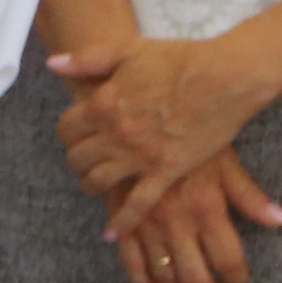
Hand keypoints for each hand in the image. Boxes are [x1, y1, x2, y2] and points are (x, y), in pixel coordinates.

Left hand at [51, 32, 272, 221]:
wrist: (227, 76)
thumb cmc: (181, 58)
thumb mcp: (128, 50)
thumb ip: (87, 59)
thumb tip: (54, 64)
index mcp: (103, 103)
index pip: (66, 129)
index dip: (67, 134)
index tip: (75, 136)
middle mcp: (116, 133)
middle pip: (77, 158)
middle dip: (77, 160)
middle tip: (85, 160)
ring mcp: (140, 155)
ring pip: (98, 181)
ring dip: (91, 185)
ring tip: (95, 184)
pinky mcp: (167, 170)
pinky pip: (137, 203)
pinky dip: (122, 220)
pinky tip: (112, 232)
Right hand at [107, 145, 281, 282]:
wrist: (137, 120)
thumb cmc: (187, 136)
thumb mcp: (225, 162)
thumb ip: (250, 196)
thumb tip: (280, 220)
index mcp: (207, 209)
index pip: (228, 258)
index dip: (236, 278)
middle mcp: (178, 223)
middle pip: (197, 278)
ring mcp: (149, 225)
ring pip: (166, 275)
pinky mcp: (126, 221)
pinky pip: (132, 262)